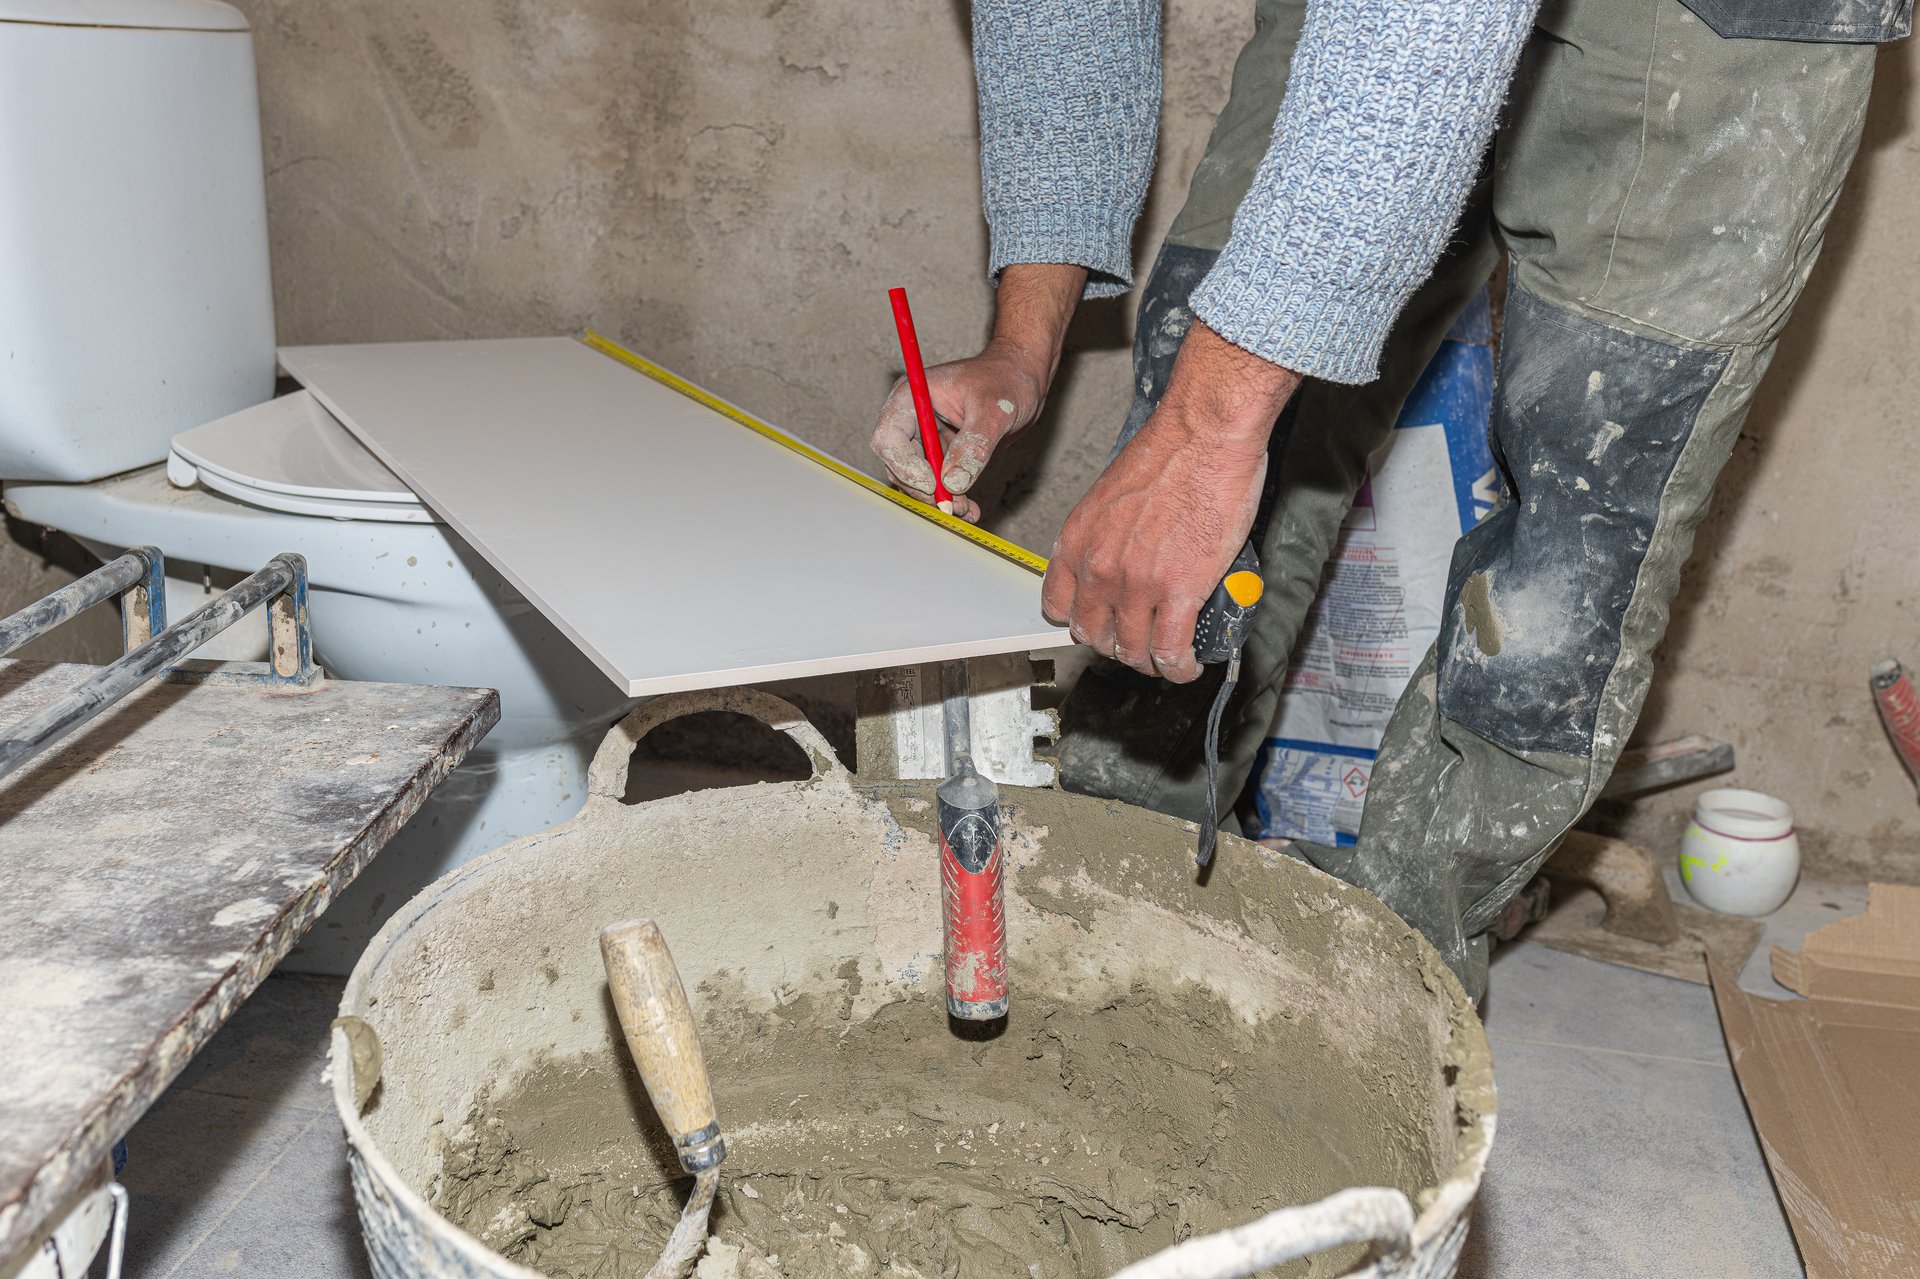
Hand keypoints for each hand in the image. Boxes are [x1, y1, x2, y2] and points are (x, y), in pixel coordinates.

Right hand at [872, 345, 1047, 522]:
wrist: (1023, 380)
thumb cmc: (1007, 380)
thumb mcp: (995, 410)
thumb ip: (975, 445)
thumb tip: (954, 483)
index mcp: (912, 397)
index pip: (889, 437)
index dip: (905, 465)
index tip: (933, 484)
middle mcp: (912, 417)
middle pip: (898, 463)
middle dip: (924, 488)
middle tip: (952, 505)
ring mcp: (924, 437)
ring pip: (917, 478)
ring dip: (938, 498)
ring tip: (966, 509)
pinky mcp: (940, 452)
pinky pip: (937, 482)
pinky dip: (951, 497)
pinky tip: (970, 508)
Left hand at [1043, 321, 1300, 682]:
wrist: (1204, 435)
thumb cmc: (1169, 452)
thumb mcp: (1111, 494)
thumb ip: (1106, 533)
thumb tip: (1121, 557)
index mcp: (1078, 540)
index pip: (1057, 605)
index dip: (1080, 622)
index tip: (1099, 624)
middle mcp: (1098, 567)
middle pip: (1094, 635)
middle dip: (1116, 645)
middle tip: (1140, 641)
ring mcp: (1136, 583)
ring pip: (1133, 651)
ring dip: (1151, 663)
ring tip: (1168, 659)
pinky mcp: (1178, 591)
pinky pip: (1170, 650)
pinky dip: (1180, 668)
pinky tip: (1188, 665)